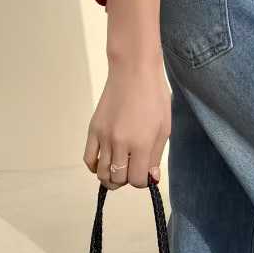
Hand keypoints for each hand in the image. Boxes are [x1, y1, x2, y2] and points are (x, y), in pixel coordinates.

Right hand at [84, 52, 170, 188]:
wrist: (133, 71)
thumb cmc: (154, 96)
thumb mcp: (164, 128)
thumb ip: (156, 156)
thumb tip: (151, 178)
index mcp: (141, 144)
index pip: (138, 180)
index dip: (143, 181)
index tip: (147, 172)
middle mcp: (120, 143)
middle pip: (118, 179)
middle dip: (128, 179)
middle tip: (134, 168)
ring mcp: (104, 136)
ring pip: (102, 173)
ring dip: (112, 176)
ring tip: (121, 168)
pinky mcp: (93, 129)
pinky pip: (88, 159)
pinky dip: (95, 167)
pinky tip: (106, 162)